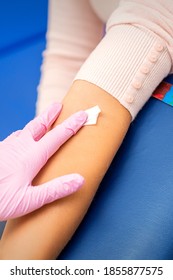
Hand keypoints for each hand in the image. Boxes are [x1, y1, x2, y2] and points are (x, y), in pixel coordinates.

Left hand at [0, 103, 86, 220]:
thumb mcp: (29, 201)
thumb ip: (55, 190)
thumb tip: (80, 180)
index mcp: (31, 157)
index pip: (57, 136)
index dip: (72, 125)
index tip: (82, 114)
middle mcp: (20, 147)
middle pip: (39, 126)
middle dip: (50, 115)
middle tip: (58, 104)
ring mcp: (7, 147)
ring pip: (25, 131)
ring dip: (37, 124)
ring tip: (43, 121)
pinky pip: (14, 138)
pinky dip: (23, 134)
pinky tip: (21, 139)